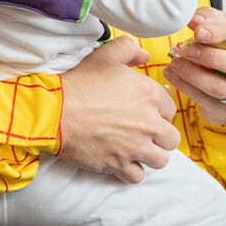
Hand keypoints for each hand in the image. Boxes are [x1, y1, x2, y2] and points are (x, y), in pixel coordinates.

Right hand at [58, 36, 179, 183]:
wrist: (54, 111)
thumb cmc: (80, 82)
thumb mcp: (105, 55)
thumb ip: (129, 49)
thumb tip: (144, 56)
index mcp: (150, 95)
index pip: (170, 110)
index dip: (158, 111)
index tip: (145, 112)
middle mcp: (148, 122)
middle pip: (171, 138)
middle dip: (159, 136)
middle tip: (142, 132)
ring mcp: (135, 147)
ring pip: (161, 160)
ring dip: (150, 155)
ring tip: (135, 149)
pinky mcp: (119, 165)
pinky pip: (138, 176)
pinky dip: (131, 171)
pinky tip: (122, 161)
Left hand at [162, 6, 225, 126]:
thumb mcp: (223, 29)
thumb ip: (209, 19)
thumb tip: (194, 19)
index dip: (219, 34)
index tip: (197, 31)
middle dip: (210, 56)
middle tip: (186, 49)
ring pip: (220, 87)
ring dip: (193, 74)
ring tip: (175, 62)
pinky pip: (205, 100)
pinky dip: (185, 86)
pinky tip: (171, 74)